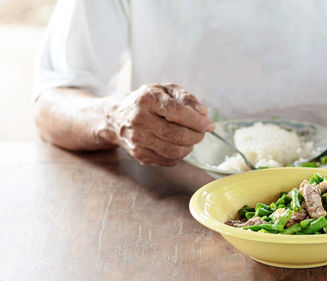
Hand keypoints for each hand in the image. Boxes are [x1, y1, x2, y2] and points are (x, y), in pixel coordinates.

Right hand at [100, 83, 214, 165]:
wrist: (117, 116)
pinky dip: (179, 155)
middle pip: (178, 135)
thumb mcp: (165, 90)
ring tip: (191, 139)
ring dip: (190, 147)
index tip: (209, 124)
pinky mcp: (138, 154)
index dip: (198, 121)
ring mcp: (137, 139)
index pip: (178, 113)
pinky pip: (168, 160)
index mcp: (147, 99)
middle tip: (202, 132)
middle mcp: (139, 119)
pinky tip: (178, 145)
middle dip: (197, 136)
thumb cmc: (146, 101)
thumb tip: (203, 112)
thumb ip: (186, 98)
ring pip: (174, 151)